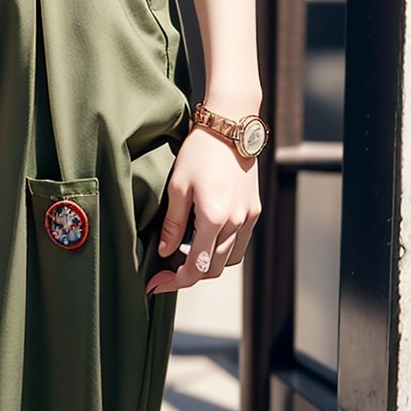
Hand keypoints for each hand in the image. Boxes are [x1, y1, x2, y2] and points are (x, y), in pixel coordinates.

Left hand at [145, 124, 261, 294]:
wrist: (230, 125)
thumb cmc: (200, 150)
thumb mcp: (177, 185)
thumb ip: (172, 223)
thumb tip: (164, 252)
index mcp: (214, 218)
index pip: (195, 268)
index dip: (174, 281)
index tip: (156, 284)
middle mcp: (236, 223)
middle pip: (212, 268)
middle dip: (188, 275)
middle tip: (166, 270)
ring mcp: (248, 217)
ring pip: (228, 259)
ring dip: (207, 263)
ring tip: (185, 252)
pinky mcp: (254, 210)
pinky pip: (240, 243)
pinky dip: (223, 249)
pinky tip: (206, 238)